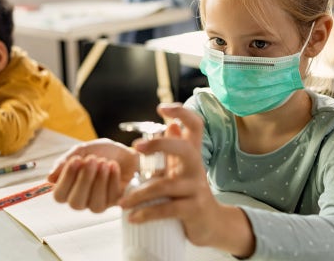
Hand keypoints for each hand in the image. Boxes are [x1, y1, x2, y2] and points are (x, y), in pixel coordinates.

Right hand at [47, 138, 138, 212]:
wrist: (125, 151)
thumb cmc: (102, 152)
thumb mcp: (83, 150)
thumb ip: (66, 161)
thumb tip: (49, 178)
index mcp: (69, 188)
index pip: (59, 195)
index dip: (66, 179)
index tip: (76, 160)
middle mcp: (82, 199)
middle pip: (76, 204)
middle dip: (84, 180)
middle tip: (92, 159)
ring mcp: (99, 203)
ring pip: (95, 205)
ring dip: (99, 181)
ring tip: (104, 162)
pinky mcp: (116, 202)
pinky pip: (112, 198)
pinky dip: (112, 179)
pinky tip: (113, 166)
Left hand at [118, 103, 221, 245]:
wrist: (211, 224)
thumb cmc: (190, 194)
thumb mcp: (183, 170)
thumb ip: (174, 151)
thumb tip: (170, 125)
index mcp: (192, 155)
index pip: (195, 126)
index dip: (182, 113)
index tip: (161, 108)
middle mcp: (196, 168)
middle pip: (183, 148)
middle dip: (160, 144)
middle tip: (136, 147)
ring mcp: (196, 188)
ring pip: (165, 185)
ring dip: (139, 194)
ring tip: (122, 203)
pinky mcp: (194, 209)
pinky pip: (167, 209)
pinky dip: (146, 214)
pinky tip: (133, 217)